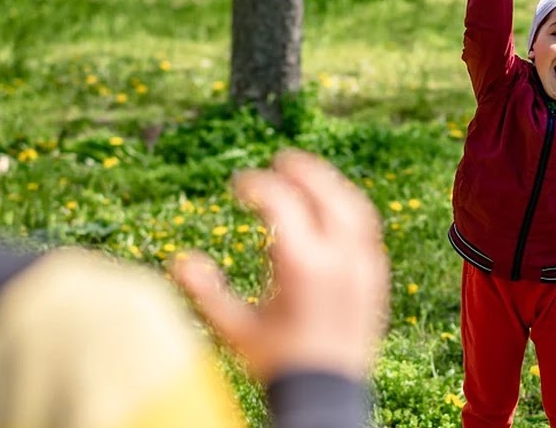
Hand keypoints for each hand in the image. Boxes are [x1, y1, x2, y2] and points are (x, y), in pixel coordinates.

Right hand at [170, 149, 389, 382]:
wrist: (328, 395)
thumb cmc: (278, 363)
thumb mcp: (235, 329)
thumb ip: (206, 293)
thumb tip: (179, 260)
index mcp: (302, 264)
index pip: (281, 202)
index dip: (256, 185)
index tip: (237, 185)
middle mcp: (339, 258)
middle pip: (325, 192)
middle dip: (301, 170)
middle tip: (280, 159)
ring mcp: (363, 266)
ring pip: (353, 206)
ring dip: (330, 184)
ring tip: (309, 176)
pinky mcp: (376, 278)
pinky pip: (367, 229)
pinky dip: (348, 209)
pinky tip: (333, 210)